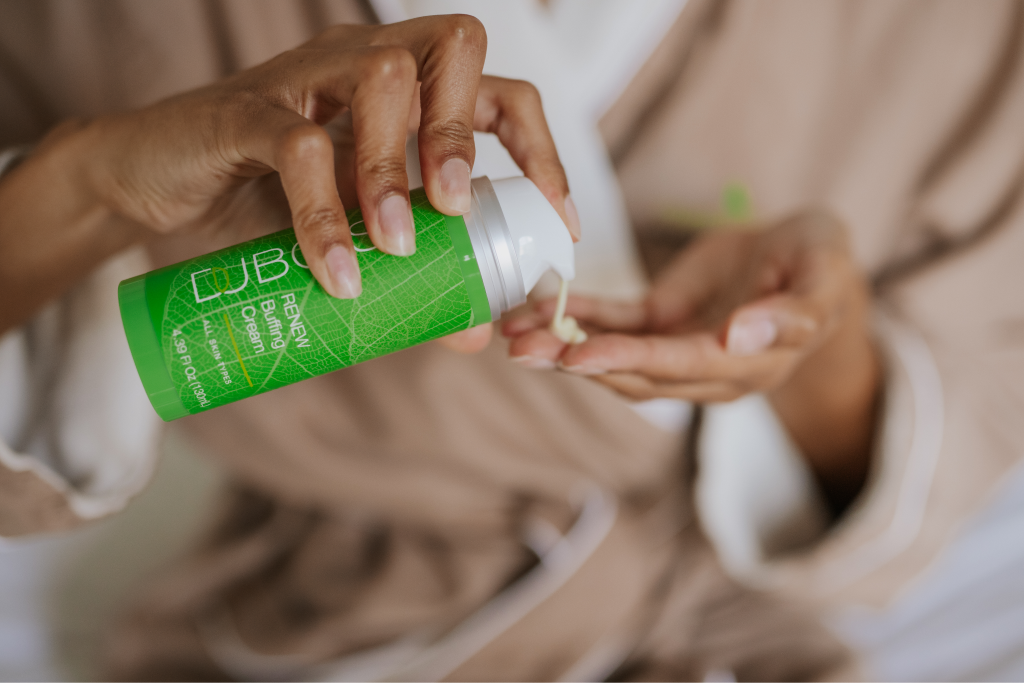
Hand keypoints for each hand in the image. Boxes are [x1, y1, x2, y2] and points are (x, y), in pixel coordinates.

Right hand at [0, 16, 576, 334]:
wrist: (157, 180)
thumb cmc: (266, 199)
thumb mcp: (354, 234)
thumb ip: (412, 273)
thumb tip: (475, 332)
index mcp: (408, 93)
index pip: (500, 92)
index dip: (541, 151)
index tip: (555, 224)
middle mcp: (366, 63)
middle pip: (454, 47)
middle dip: (469, 132)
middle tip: (459, 212)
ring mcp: (306, 77)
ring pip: (382, 78)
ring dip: (398, 171)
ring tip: (398, 247)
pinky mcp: (246, 109)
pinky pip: (299, 146)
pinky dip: (326, 215)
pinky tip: (341, 273)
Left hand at [504, 212, 879, 509]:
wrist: (809, 255)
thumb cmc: (822, 264)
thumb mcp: (823, 278)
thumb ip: (792, 315)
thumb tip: (740, 339)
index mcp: (746, 365)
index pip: (681, 367)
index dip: (628, 361)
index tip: (576, 356)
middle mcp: (705, 368)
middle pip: (633, 371)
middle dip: (574, 360)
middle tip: (520, 349)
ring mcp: (678, 347)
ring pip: (613, 353)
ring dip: (561, 344)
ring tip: (512, 333)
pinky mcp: (661, 321)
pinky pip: (613, 322)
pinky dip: (574, 317)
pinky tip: (534, 310)